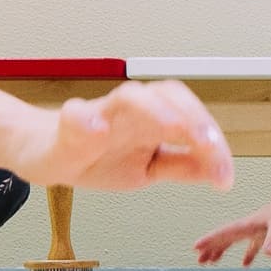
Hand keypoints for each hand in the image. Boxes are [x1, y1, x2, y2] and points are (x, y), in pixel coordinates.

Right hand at [10, 81, 234, 192]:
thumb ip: (182, 167)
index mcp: (153, 120)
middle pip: (168, 94)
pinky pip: (74, 114)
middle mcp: (132, 112)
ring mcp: (99, 115)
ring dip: (153, 108)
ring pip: (128, 96)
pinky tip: (97, 131)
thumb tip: (221, 173)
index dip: (212, 139)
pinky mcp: (66, 126)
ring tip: (170, 128)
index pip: (190, 115)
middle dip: (192, 117)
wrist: (46, 155)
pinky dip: (86, 120)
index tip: (224, 176)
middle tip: (207, 144)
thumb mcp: (148, 168)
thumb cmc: (98, 156)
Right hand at [193, 187, 270, 266]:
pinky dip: (247, 254)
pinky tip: (245, 264)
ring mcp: (259, 229)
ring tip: (212, 262)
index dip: (211, 239)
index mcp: (250, 223)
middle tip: (199, 260)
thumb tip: (268, 253)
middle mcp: (251, 226)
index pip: (225, 232)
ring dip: (223, 250)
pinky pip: (252, 245)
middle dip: (211, 247)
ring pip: (236, 241)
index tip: (196, 246)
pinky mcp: (268, 233)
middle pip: (226, 237)